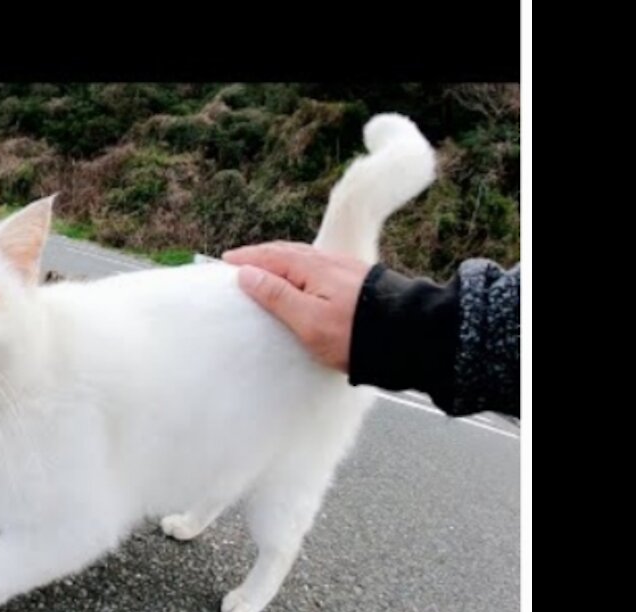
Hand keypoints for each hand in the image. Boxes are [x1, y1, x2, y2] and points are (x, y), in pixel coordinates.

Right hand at [222, 242, 371, 372]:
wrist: (408, 336)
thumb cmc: (353, 334)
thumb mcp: (307, 320)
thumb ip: (276, 295)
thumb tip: (246, 273)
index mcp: (312, 268)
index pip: (270, 257)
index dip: (247, 258)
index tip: (226, 261)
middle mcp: (328, 262)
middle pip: (286, 252)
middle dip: (261, 255)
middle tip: (240, 262)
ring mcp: (344, 270)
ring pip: (303, 258)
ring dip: (280, 260)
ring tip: (265, 268)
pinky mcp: (356, 281)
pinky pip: (317, 267)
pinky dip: (298, 268)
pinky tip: (300, 278)